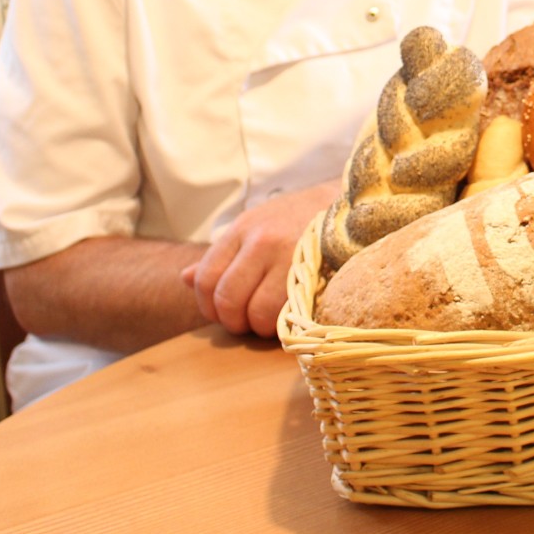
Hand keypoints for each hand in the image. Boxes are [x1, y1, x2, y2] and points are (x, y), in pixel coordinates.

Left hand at [181, 179, 337, 336]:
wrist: (349, 206)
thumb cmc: (297, 220)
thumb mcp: (255, 226)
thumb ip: (221, 254)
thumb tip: (185, 279)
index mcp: (243, 228)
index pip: (206, 278)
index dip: (209, 306)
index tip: (223, 312)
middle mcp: (262, 241)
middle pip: (228, 299)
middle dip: (233, 321)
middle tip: (246, 322)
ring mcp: (289, 257)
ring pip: (257, 313)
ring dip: (259, 327)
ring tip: (269, 319)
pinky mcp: (315, 275)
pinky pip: (287, 315)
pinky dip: (283, 325)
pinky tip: (287, 316)